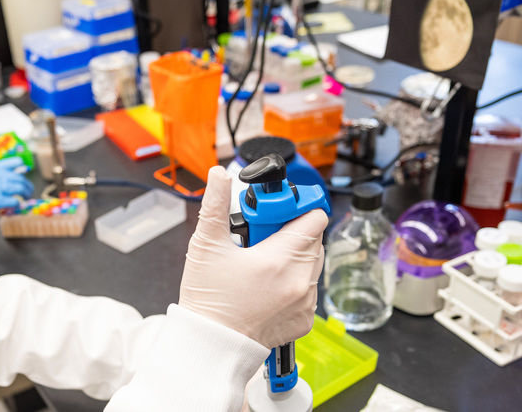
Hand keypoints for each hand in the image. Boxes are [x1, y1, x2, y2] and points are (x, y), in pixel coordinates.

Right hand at [0, 157, 32, 221]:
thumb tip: (2, 183)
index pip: (15, 162)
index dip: (21, 169)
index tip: (24, 174)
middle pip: (21, 178)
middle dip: (27, 186)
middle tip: (28, 192)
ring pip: (21, 188)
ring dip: (26, 195)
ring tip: (26, 199)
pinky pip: (14, 201)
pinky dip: (16, 205)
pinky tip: (14, 207)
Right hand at [178, 166, 328, 348]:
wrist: (211, 344)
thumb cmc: (208, 301)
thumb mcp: (207, 245)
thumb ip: (216, 204)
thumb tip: (219, 177)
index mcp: (281, 260)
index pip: (313, 217)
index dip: (294, 207)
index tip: (274, 210)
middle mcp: (300, 282)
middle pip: (313, 238)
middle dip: (290, 230)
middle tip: (261, 236)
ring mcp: (305, 302)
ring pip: (313, 263)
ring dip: (294, 256)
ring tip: (262, 261)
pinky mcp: (304, 319)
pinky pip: (309, 289)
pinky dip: (294, 282)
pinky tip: (268, 284)